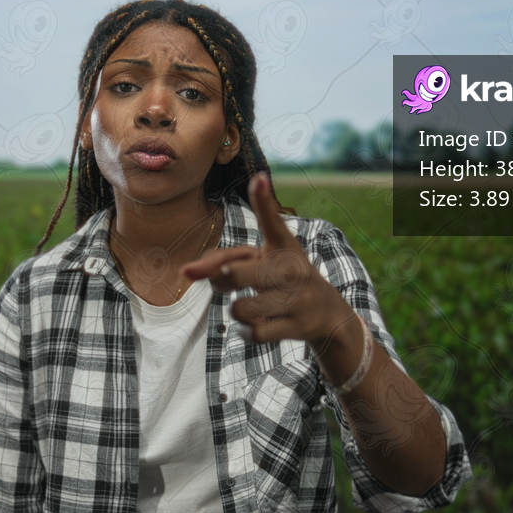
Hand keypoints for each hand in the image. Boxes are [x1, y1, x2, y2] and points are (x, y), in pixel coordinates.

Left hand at [180, 172, 350, 344]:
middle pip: (235, 272)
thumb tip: (185, 271)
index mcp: (282, 246)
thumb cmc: (282, 280)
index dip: (263, 201)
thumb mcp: (262, 262)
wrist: (327, 313)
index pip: (272, 222)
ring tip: (252, 308)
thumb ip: (221, 261)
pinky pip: (254, 333)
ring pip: (240, 309)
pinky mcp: (297, 325)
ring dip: (238, 312)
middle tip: (232, 280)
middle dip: (223, 279)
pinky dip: (247, 333)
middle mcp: (291, 268)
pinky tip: (257, 326)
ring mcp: (296, 298)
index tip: (258, 179)